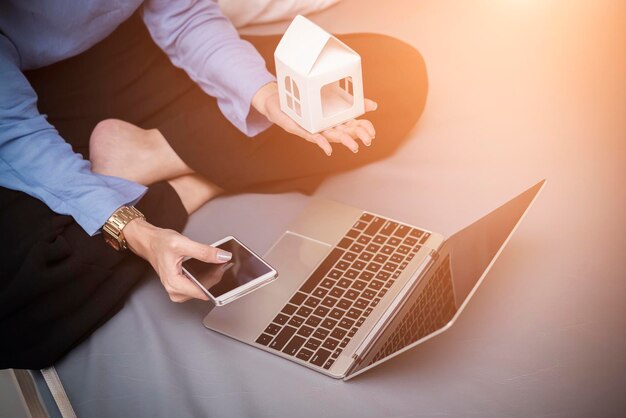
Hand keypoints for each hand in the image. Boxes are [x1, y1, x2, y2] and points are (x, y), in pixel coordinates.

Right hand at [123, 218, 231, 301]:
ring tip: (216, 266)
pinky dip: (204, 278)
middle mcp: (174, 289)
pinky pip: (196, 286)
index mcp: (173, 283)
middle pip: (201, 291)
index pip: (201, 291)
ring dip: (210, 279)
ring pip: (200, 290)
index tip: (223, 269)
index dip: (214, 279)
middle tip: (221, 264)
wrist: (149, 241)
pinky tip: (210, 269)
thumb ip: (204, 251)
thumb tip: (222, 256)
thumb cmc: (160, 243)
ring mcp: (176, 289)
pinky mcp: (179, 285)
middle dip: (213, 279)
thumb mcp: (183, 243)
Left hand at [252, 82, 377, 155]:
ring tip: (355, 147)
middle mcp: (328, 126)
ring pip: (333, 136)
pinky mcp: (303, 129)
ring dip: (344, 142)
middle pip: (346, 132)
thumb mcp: (331, 99)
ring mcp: (317, 129)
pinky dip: (322, 143)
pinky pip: (314, 137)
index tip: (374, 133)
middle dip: (358, 136)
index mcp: (336, 120)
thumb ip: (353, 102)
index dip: (365, 129)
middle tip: (368, 140)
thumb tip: (374, 105)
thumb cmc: (307, 102)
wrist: (280, 102)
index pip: (355, 126)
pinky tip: (329, 149)